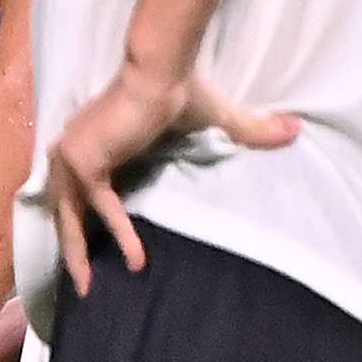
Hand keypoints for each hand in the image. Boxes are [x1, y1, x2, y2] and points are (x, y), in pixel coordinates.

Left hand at [44, 57, 299, 290]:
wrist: (166, 72)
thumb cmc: (182, 90)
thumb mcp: (214, 121)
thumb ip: (248, 131)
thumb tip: (295, 131)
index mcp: (91, 146)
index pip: (77, 194)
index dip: (83, 225)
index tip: (90, 258)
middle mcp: (73, 154)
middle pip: (65, 211)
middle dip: (72, 251)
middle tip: (82, 288)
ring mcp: (73, 158)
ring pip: (70, 216)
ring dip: (78, 254)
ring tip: (88, 290)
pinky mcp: (87, 163)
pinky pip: (103, 207)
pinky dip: (120, 233)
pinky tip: (138, 260)